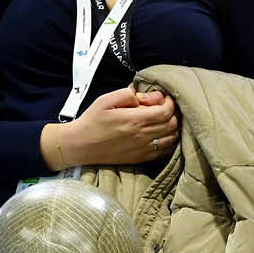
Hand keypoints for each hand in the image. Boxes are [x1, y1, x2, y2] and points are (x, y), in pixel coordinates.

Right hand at [53, 87, 179, 167]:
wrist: (80, 145)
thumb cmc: (92, 121)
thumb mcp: (106, 100)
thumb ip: (127, 94)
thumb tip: (143, 96)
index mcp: (135, 120)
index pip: (166, 111)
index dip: (170, 102)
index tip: (164, 98)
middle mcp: (142, 136)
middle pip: (172, 125)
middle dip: (173, 113)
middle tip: (164, 107)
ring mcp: (142, 149)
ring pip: (171, 139)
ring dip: (172, 128)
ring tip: (164, 120)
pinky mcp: (140, 159)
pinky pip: (163, 152)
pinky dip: (168, 142)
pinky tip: (161, 135)